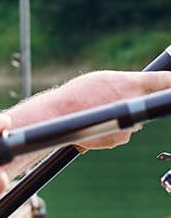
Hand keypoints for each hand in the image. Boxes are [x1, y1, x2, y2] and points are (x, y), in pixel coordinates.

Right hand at [11, 69, 170, 152]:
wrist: (58, 116)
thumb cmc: (77, 94)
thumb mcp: (103, 80)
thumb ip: (126, 84)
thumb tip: (142, 92)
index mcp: (130, 83)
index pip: (164, 82)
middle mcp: (133, 103)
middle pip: (147, 104)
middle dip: (137, 103)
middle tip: (116, 100)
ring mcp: (129, 123)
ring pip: (134, 121)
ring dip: (121, 118)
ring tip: (96, 112)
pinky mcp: (121, 137)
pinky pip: (122, 133)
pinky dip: (112, 130)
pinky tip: (95, 124)